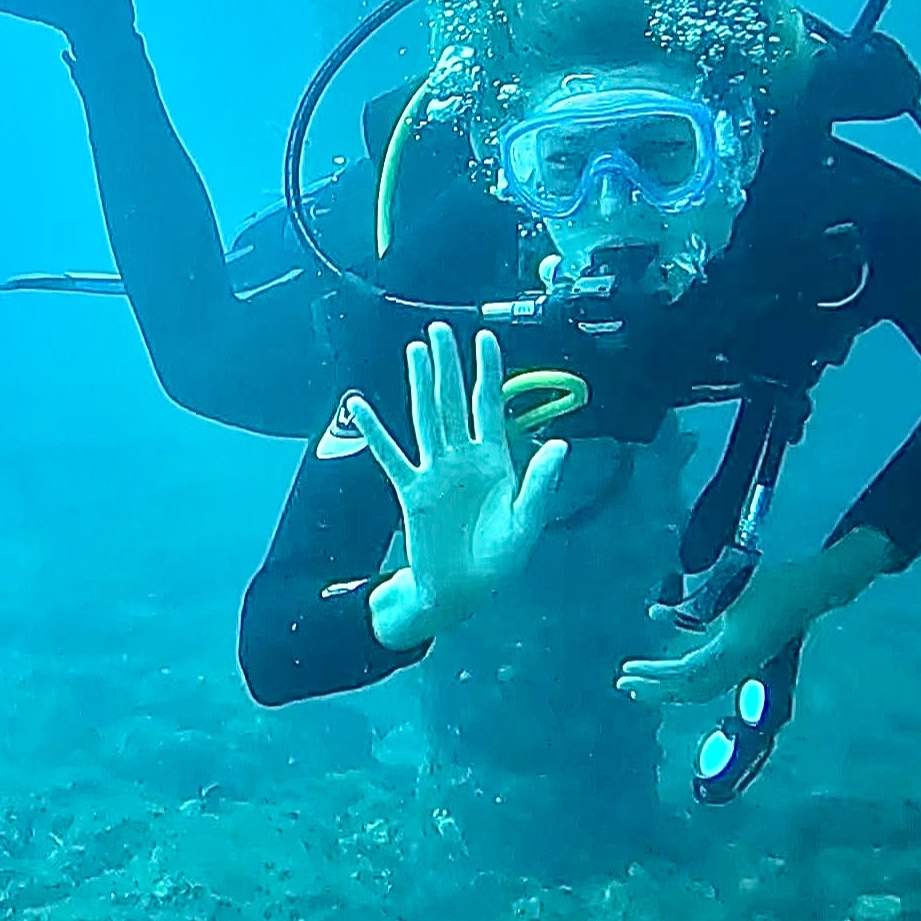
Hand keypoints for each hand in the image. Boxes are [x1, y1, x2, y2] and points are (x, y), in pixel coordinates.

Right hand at [344, 324, 570, 648]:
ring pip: (426, 417)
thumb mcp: (528, 522)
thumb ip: (541, 483)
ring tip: (415, 351)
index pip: (490, 406)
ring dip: (421, 384)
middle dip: (449, 365)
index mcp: (495, 461)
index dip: (488, 372)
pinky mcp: (412, 490)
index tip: (486, 338)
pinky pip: (391, 455)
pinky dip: (375, 432)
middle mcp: (464, 458)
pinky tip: (361, 407)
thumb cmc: (497, 559)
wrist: (461, 591)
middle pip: (454, 401)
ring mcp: (436, 471)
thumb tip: (560, 445)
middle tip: (441, 330)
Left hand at [616, 528, 894, 703]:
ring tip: (641, 684)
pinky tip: (668, 669)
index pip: (686, 674)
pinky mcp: (749, 658)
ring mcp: (747, 665)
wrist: (812, 587)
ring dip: (670, 686)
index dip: (655, 676)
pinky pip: (712, 677)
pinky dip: (686, 678)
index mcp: (735, 652)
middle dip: (656, 687)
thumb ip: (689, 606)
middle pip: (690, 688)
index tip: (627, 672)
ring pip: (702, 687)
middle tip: (624, 683)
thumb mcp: (724, 590)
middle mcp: (741, 666)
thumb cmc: (770, 584)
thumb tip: (653, 614)